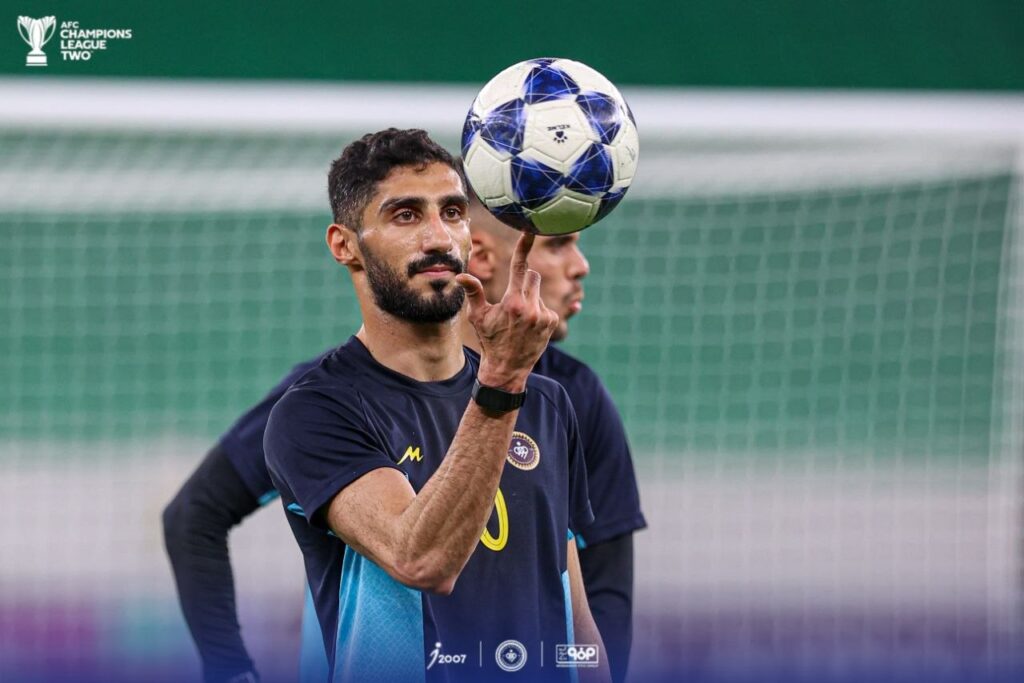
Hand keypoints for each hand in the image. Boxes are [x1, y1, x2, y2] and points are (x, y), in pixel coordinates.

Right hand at [456, 233, 558, 391]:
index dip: (524, 246)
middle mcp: (531, 307)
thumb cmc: (489, 340)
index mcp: (512, 302)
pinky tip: (529, 327)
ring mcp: (544, 315)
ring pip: (539, 292)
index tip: (530, 230)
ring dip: (531, 299)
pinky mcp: (552, 322)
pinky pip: (547, 306)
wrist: (507, 369)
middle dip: (523, 282)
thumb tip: (461, 275)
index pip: (519, 266)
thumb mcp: (478, 317)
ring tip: (520, 319)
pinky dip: (539, 312)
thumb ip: (473, 293)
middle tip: (512, 301)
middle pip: (532, 276)